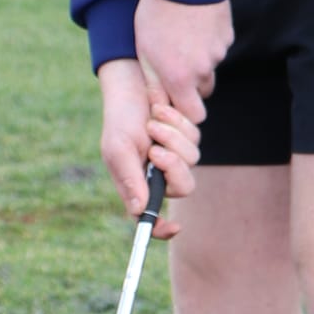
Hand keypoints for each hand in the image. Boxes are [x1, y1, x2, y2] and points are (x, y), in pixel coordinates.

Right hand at [97, 57, 198, 232]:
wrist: (132, 84)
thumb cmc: (120, 118)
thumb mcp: (118, 148)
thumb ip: (129, 179)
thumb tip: (139, 211)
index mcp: (137, 183)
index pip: (150, 217)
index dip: (161, 229)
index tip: (174, 228)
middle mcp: (159, 174)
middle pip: (183, 187)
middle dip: (173, 167)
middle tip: (156, 149)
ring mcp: (177, 155)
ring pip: (192, 159)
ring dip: (172, 136)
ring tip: (153, 120)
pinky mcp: (188, 136)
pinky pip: (195, 137)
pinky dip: (177, 122)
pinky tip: (161, 110)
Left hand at [134, 0, 233, 121]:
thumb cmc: (155, 14)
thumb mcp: (144, 51)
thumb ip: (154, 83)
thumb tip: (160, 106)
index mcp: (181, 78)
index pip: (194, 115)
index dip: (185, 110)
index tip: (174, 98)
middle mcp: (204, 70)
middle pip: (203, 91)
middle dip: (192, 85)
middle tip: (174, 62)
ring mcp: (219, 52)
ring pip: (210, 67)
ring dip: (199, 60)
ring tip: (181, 37)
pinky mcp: (227, 36)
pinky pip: (218, 48)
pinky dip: (208, 43)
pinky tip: (194, 25)